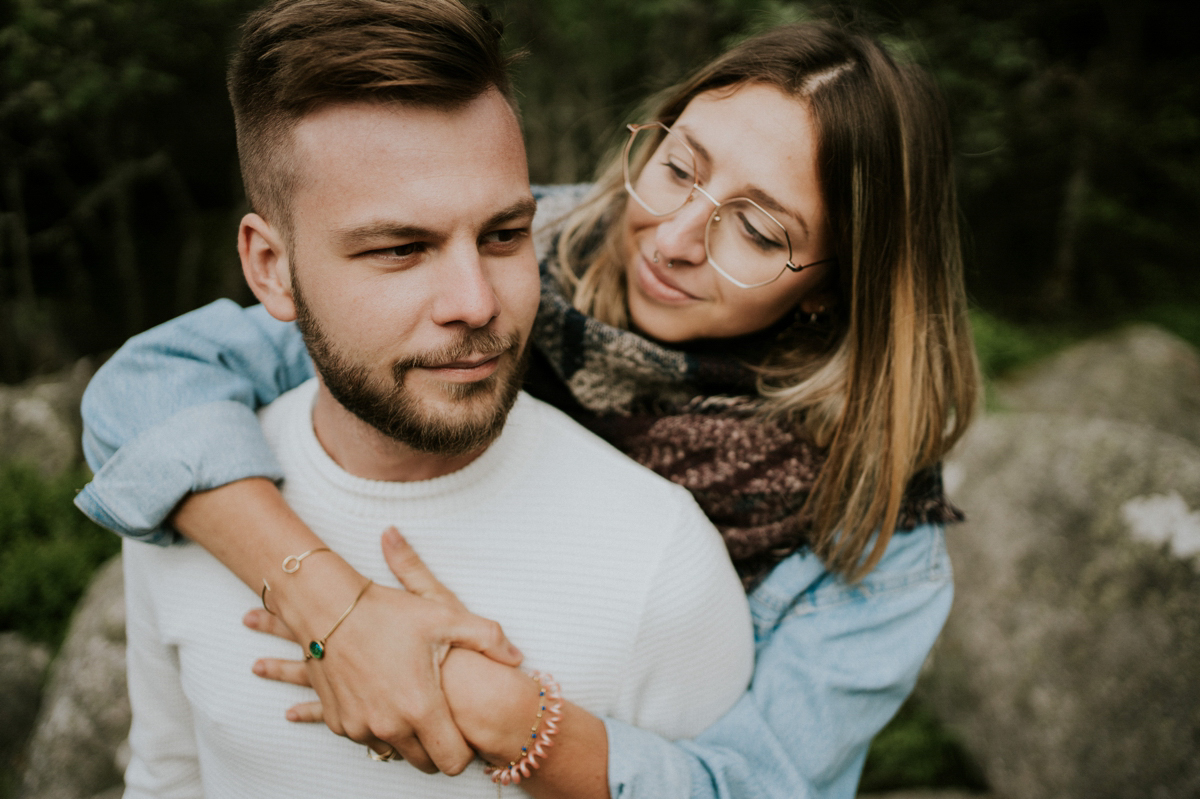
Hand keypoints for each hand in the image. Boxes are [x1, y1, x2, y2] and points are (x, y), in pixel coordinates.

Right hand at [245, 526, 521, 773]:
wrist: (328, 608)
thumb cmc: (388, 612)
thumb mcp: (446, 617)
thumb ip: (489, 639)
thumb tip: (516, 658)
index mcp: (421, 708)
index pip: (453, 762)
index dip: (466, 750)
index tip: (466, 728)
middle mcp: (389, 726)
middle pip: (426, 763)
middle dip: (438, 745)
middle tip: (442, 713)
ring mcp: (360, 727)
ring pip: (395, 752)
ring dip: (407, 736)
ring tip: (413, 700)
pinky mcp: (339, 722)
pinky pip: (367, 737)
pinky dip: (379, 725)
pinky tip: (386, 695)